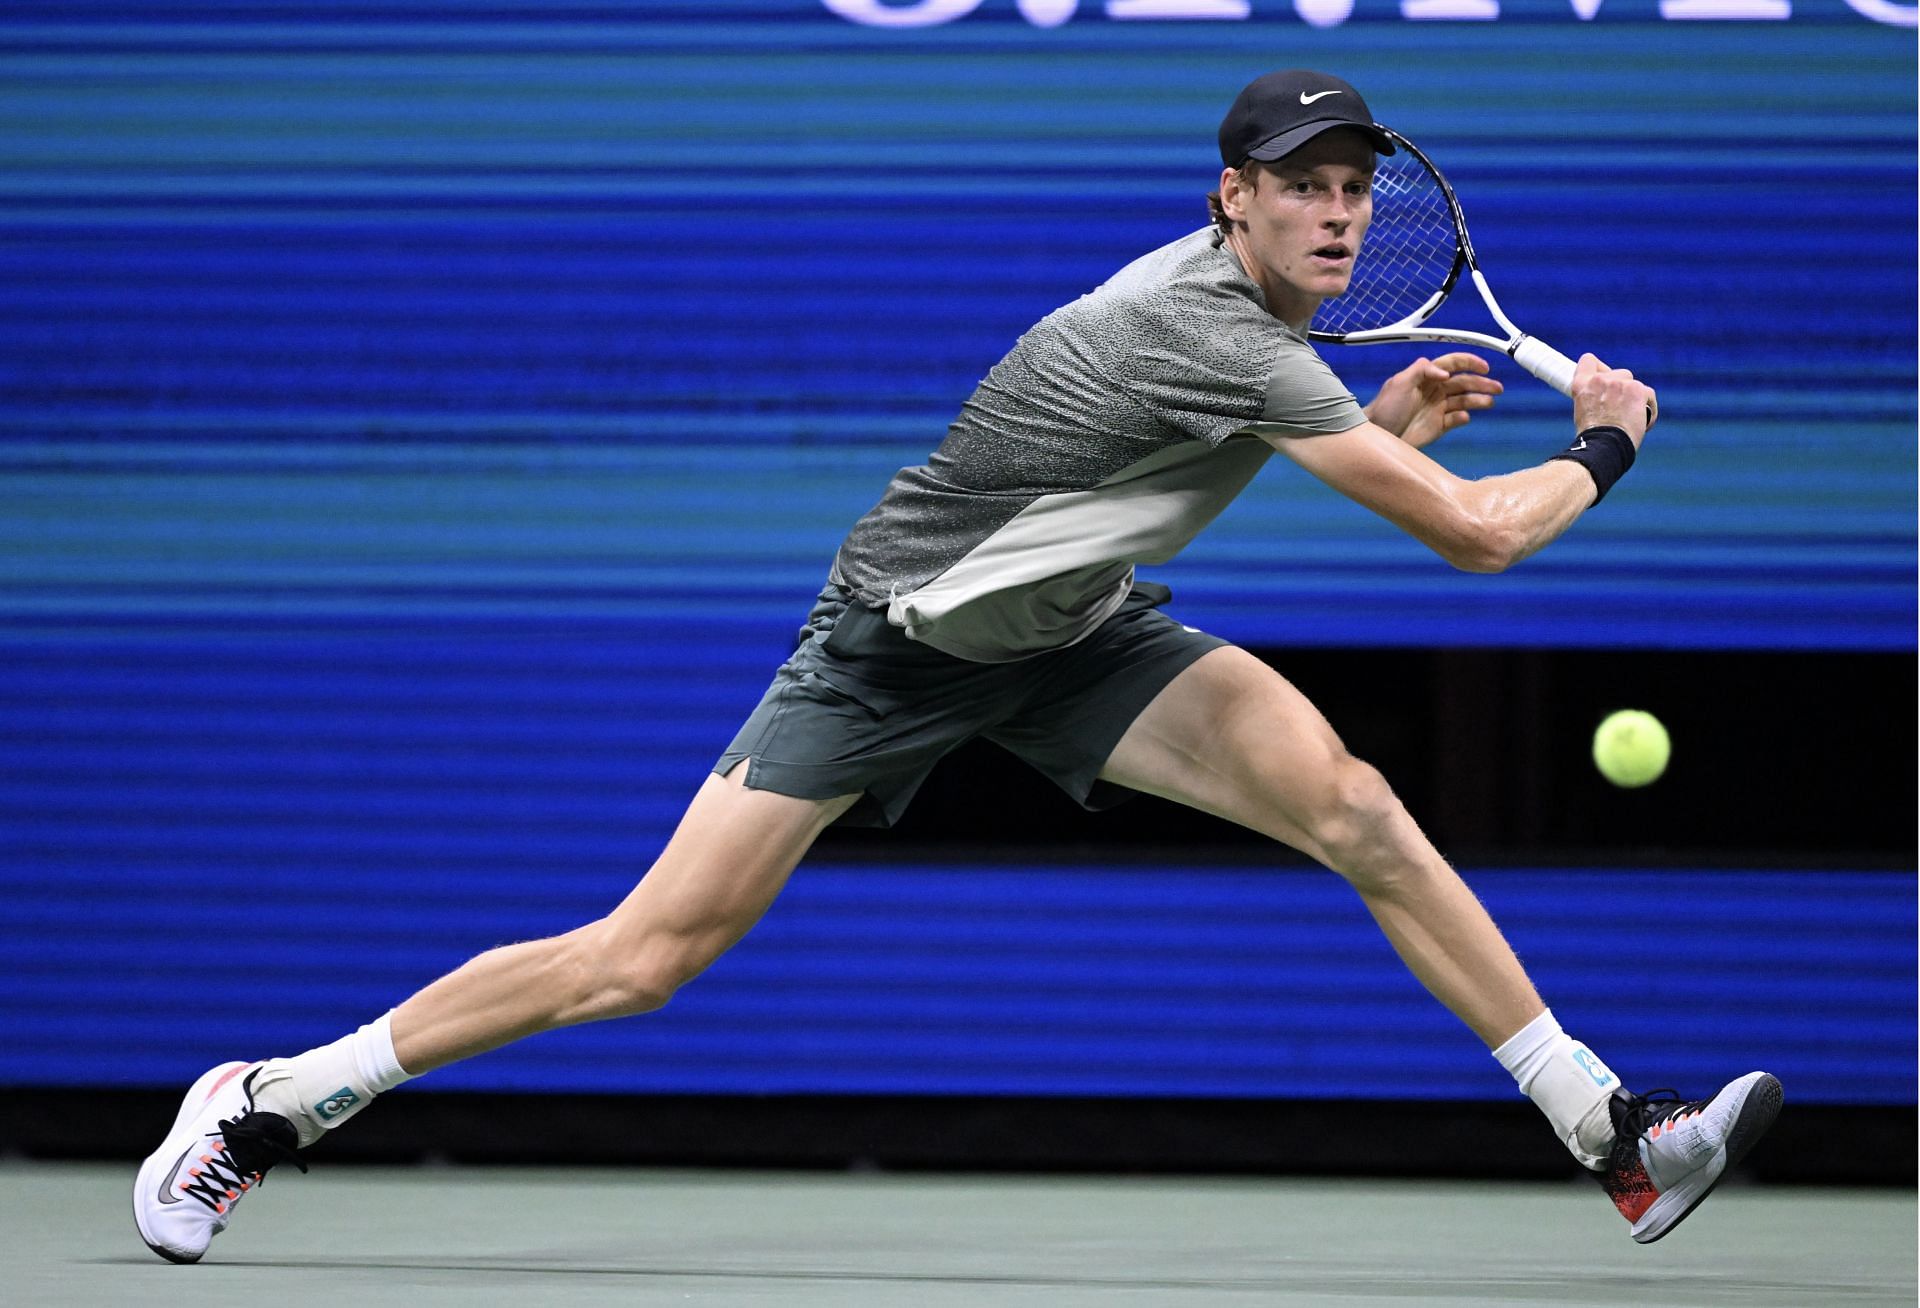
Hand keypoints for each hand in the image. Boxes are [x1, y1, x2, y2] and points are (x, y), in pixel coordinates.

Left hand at [1364, 352, 1502, 449]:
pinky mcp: (1439, 426)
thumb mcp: (1400, 382)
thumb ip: (1422, 370)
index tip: (1484, 367)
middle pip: (1464, 382)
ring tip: (1488, 402)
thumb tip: (1445, 372)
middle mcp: (1435, 390)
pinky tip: (1463, 417)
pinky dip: (1463, 417)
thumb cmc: (1384, 408)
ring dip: (1478, 400)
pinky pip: (1457, 419)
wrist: (1377, 435)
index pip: (1453, 364)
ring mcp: (1438, 408)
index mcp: (1427, 377)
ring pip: (1465, 400)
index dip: (1470, 363)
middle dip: (1482, 383)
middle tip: (1497, 388)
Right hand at [1570, 353, 1657, 444]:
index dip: (1598, 368)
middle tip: (1620, 407)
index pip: (1589, 360)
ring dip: (1635, 398)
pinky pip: (1648, 394)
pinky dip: (1648, 408)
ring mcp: (1620, 383)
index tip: (1603, 377)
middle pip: (1619, 373)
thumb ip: (1593, 395)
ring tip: (1630, 419)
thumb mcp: (1583, 410)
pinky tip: (1642, 423)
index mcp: (1581, 384)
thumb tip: (1605, 395)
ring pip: (1634, 384)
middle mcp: (1599, 380)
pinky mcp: (1638, 390)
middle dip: (1622, 388)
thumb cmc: (1593, 436)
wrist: (1605, 446)